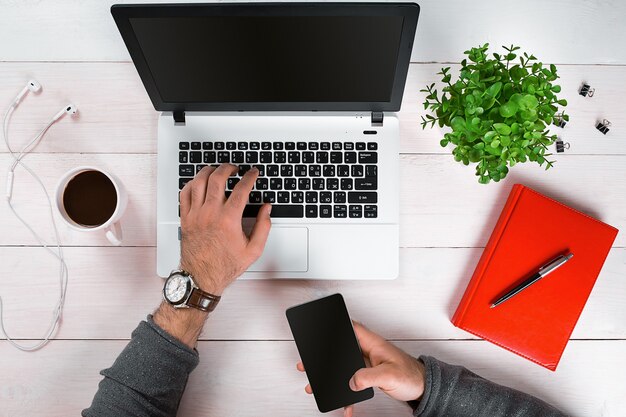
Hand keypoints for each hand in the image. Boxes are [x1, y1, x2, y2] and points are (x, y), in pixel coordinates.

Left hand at [179, 164, 270, 294]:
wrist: (202, 277)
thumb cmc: (225, 266)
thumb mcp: (253, 250)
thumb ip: (264, 226)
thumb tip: (267, 209)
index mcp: (229, 220)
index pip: (241, 189)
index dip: (250, 177)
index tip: (253, 173)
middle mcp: (210, 214)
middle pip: (217, 178)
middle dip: (228, 168)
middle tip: (234, 168)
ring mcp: (195, 215)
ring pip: (198, 182)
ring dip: (209, 171)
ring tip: (216, 170)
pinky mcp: (185, 218)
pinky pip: (184, 193)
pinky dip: (192, 183)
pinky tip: (198, 182)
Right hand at [296, 321, 424, 416]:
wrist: (422, 388)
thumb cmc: (411, 375)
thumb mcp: (389, 375)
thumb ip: (368, 376)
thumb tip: (351, 381)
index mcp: (372, 343)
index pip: (350, 328)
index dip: (335, 326)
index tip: (319, 329)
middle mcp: (368, 350)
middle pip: (340, 349)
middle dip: (324, 357)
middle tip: (308, 363)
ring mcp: (367, 362)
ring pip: (343, 366)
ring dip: (330, 376)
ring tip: (316, 384)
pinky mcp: (369, 374)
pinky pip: (352, 381)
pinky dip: (347, 393)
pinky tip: (345, 405)